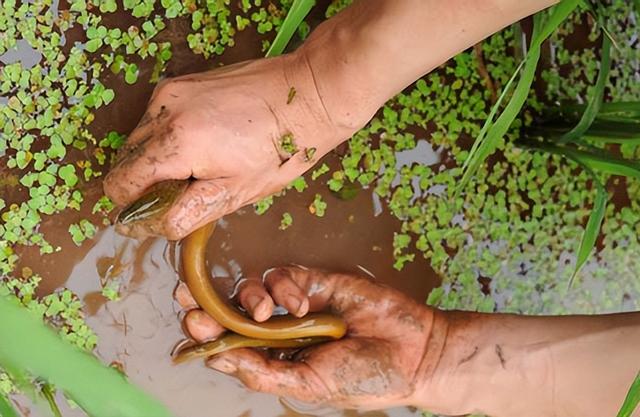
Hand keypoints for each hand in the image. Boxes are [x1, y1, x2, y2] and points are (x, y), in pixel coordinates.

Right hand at [104, 51, 356, 239]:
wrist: (307, 95)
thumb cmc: (279, 150)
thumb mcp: (234, 193)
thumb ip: (183, 213)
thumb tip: (144, 227)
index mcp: (175, 143)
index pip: (120, 184)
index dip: (134, 207)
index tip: (162, 211)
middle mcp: (162, 111)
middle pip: (124, 161)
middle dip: (147, 183)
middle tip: (189, 189)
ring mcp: (170, 92)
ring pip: (138, 139)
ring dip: (156, 160)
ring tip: (201, 164)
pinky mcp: (180, 82)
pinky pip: (155, 119)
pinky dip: (167, 138)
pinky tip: (204, 142)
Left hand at [174, 266, 441, 409]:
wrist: (412, 351)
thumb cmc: (363, 377)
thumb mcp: (309, 384)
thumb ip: (265, 372)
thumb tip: (218, 358)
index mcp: (274, 360)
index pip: (228, 344)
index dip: (205, 333)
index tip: (189, 325)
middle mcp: (278, 331)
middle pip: (230, 311)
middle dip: (207, 303)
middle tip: (187, 297)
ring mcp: (295, 304)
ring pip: (251, 289)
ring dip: (249, 297)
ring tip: (266, 313)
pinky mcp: (313, 280)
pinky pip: (282, 275)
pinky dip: (285, 286)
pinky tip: (302, 302)